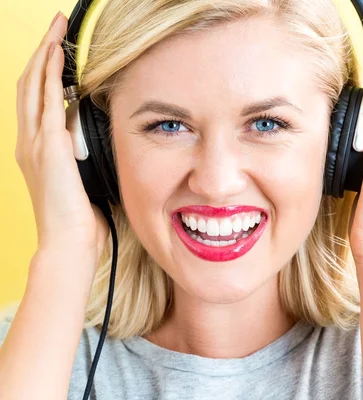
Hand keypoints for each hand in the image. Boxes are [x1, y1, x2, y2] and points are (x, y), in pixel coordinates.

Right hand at [15, 13, 108, 266]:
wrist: (70, 243)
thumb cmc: (80, 219)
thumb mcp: (83, 180)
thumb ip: (85, 156)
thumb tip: (101, 140)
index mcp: (38, 151)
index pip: (36, 100)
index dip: (44, 71)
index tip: (59, 50)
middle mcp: (29, 142)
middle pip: (29, 84)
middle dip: (42, 51)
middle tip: (56, 26)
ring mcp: (35, 143)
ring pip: (33, 85)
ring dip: (45, 53)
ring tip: (57, 30)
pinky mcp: (47, 147)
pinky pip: (46, 101)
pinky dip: (50, 74)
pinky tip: (59, 55)